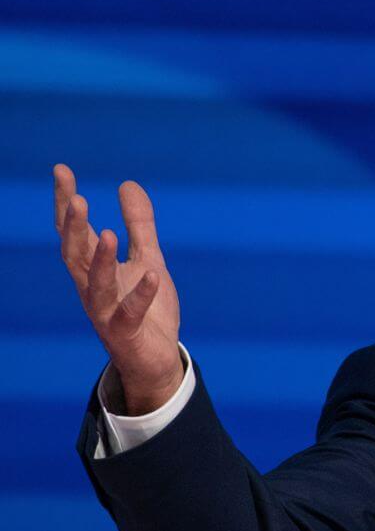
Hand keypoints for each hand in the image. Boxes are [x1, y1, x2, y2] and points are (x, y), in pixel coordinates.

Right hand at [54, 164, 183, 413]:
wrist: (156, 360)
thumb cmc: (147, 310)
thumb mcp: (148, 259)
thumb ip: (140, 226)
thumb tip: (127, 184)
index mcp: (95, 269)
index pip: (75, 232)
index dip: (66, 203)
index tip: (62, 170)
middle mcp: (93, 289)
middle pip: (75, 254)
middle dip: (73, 228)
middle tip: (76, 199)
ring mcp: (106, 313)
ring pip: (95, 285)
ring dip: (100, 261)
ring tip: (109, 234)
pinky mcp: (126, 334)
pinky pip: (130, 314)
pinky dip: (140, 295)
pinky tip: (153, 275)